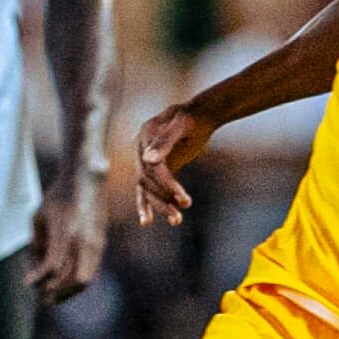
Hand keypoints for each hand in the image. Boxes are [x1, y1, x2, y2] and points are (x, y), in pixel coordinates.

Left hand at [29, 178, 106, 302]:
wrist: (86, 179)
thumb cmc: (58, 196)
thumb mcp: (39, 217)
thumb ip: (38, 244)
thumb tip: (37, 268)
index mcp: (65, 233)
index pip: (52, 267)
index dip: (39, 280)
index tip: (29, 284)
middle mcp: (84, 241)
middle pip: (74, 279)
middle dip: (58, 293)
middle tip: (43, 300)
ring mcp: (96, 243)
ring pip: (86, 278)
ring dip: (69, 290)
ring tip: (54, 296)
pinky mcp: (101, 243)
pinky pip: (91, 269)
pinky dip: (77, 279)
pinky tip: (65, 282)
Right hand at [134, 104, 215, 225]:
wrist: (198, 117)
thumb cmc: (194, 118)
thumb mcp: (183, 124)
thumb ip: (165, 141)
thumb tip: (147, 160)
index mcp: (145, 136)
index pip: (151, 167)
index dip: (166, 184)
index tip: (184, 198)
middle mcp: (140, 149)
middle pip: (146, 181)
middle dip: (164, 198)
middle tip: (184, 209)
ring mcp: (144, 160)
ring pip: (146, 189)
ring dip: (160, 205)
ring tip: (177, 221)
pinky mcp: (153, 170)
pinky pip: (145, 190)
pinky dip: (145, 205)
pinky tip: (146, 222)